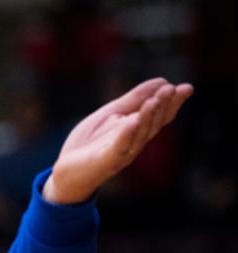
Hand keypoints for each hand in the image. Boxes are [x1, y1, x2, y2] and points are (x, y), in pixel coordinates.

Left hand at [43, 78, 193, 204]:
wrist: (66, 172)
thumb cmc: (90, 143)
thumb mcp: (111, 114)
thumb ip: (133, 100)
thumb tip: (162, 81)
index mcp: (136, 130)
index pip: (159, 115)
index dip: (173, 103)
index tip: (186, 88)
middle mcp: (134, 142)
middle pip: (153, 124)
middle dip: (163, 106)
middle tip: (171, 89)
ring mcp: (121, 153)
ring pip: (139, 134)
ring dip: (148, 117)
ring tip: (155, 100)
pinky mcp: (105, 161)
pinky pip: (118, 147)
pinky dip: (126, 135)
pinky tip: (132, 122)